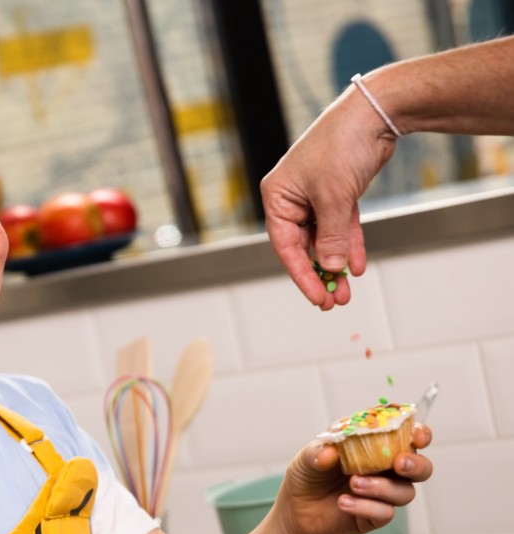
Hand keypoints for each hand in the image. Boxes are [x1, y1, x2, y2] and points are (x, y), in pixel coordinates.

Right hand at [260, 87, 398, 308]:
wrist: (377, 112)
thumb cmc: (343, 144)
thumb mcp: (334, 198)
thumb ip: (331, 237)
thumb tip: (331, 268)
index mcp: (277, 197)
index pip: (285, 246)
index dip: (301, 275)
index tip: (316, 297)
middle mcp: (292, 198)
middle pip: (304, 247)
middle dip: (320, 274)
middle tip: (332, 300)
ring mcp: (314, 197)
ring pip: (324, 240)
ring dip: (336, 264)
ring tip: (346, 290)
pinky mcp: (336, 194)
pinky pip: (340, 228)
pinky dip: (348, 246)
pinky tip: (355, 266)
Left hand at [279, 423, 432, 533]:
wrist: (295, 508)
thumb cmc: (308, 475)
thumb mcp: (307, 457)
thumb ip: (317, 451)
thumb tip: (330, 453)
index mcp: (376, 446)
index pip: (408, 437)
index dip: (420, 434)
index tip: (417, 436)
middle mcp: (386, 470)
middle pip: (421, 468)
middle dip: (416, 464)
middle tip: (399, 463)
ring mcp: (383, 495)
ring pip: (405, 492)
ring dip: (382, 486)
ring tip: (353, 483)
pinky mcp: (375, 517)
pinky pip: (385, 513)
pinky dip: (366, 507)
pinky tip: (344, 502)